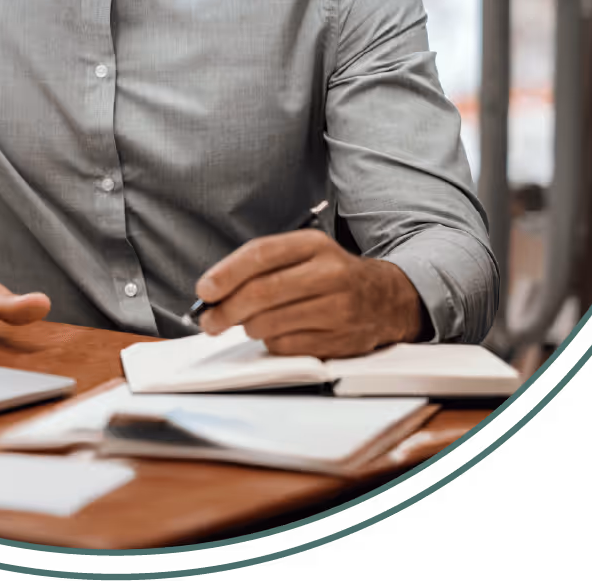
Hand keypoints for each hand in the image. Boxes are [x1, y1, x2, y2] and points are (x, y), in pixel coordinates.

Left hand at [195, 230, 425, 357]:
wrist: (387, 298)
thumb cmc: (331, 275)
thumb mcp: (303, 254)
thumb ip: (262, 266)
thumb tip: (214, 291)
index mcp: (314, 244)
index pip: (261, 254)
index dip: (226, 273)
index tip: (204, 289)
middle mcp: (329, 273)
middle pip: (262, 292)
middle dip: (226, 309)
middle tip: (209, 320)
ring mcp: (338, 308)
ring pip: (271, 323)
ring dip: (248, 327)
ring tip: (248, 323)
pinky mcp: (341, 340)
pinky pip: (287, 347)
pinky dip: (272, 343)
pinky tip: (276, 334)